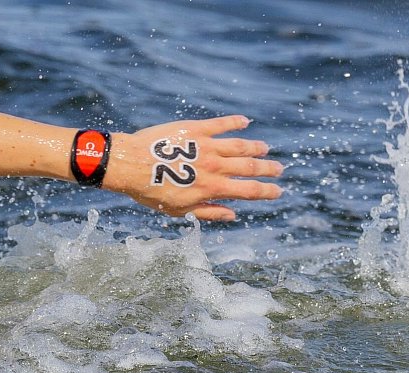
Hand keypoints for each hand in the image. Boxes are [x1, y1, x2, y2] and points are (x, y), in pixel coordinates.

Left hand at [102, 115, 282, 220]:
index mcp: (212, 188)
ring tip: (265, 148)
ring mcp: (206, 146)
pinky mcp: (195, 129)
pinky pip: (221, 124)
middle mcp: (214, 166)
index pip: (248, 191)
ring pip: (240, 145)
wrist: (129, 164)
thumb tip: (232, 214)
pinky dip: (235, 122)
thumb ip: (208, 212)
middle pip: (250, 167)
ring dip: (256, 147)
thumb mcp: (179, 210)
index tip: (278, 191)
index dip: (267, 191)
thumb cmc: (150, 191)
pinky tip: (245, 121)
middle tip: (279, 169)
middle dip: (268, 169)